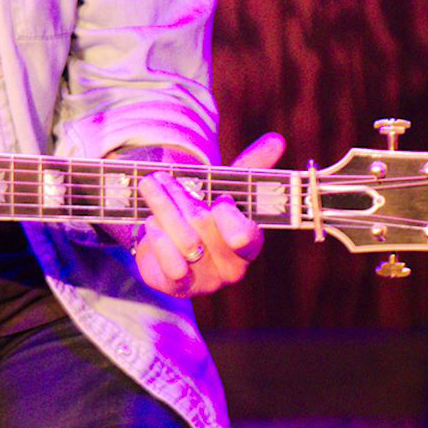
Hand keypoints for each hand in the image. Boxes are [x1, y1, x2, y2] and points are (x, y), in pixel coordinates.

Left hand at [131, 133, 285, 296]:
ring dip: (163, 208)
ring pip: (184, 241)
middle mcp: (231, 267)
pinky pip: (170, 265)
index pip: (247, 236)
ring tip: (150, 186)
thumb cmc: (204, 217)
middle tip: (162, 177)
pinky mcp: (178, 287)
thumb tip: (277, 140)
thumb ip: (250, 167)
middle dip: (181, 196)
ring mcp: (206, 281)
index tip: (217, 199)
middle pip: (205, 226)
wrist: (169, 249)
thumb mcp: (225, 190)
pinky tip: (150, 223)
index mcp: (249, 243)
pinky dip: (157, 238)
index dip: (228, 216)